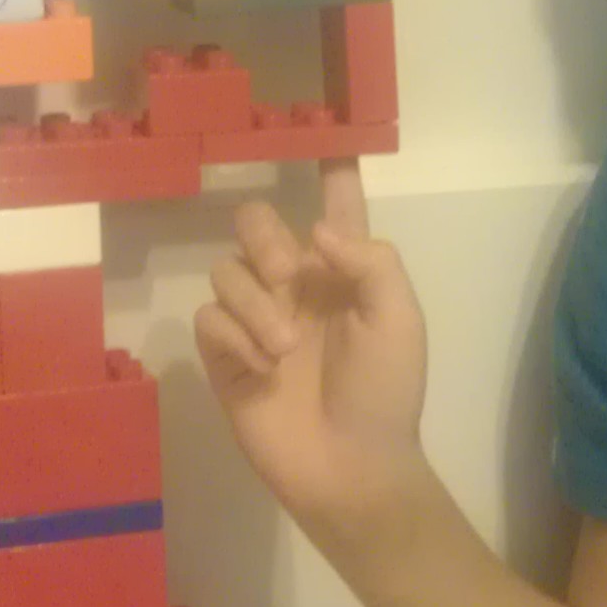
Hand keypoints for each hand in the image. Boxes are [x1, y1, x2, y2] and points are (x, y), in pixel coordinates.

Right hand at [193, 158, 431, 539]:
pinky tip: (262, 369)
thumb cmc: (385, 392)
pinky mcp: (224, 358)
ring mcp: (255, 320)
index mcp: (343, 272)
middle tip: (288, 276)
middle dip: (264, 238)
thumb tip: (316, 228)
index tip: (326, 139)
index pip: (334, 208)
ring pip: (226, 270)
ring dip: (254, 303)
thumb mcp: (399, 320)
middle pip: (256, 224)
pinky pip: (207, 318)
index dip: (331, 174)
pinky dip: (233, 337)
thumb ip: (370, 261)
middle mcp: (294, 286)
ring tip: (285, 348)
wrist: (352, 467)